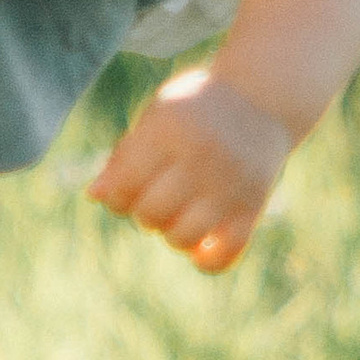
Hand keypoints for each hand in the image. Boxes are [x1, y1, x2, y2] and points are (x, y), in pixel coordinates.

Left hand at [89, 67, 290, 272]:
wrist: (264, 98)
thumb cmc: (196, 109)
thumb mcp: (157, 116)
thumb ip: (125, 154)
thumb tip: (95, 196)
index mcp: (170, 130)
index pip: (124, 185)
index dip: (116, 196)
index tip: (127, 188)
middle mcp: (202, 158)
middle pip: (151, 214)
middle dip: (144, 213)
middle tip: (157, 198)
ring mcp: (231, 184)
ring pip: (183, 238)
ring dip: (172, 235)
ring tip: (179, 216)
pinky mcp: (254, 206)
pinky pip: (225, 254)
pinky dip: (206, 261)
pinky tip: (200, 248)